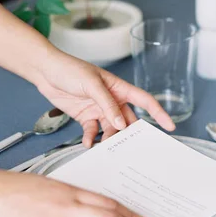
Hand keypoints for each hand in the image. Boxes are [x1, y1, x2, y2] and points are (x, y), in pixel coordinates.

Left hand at [35, 48, 174, 146]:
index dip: (158, 113)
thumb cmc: (70, 69)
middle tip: (132, 147)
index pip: (144, 100)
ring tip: (105, 147)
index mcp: (119, 88)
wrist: (46, 71)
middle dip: (130, 133)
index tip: (169, 126)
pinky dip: (92, 139)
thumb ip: (107, 104)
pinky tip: (88, 143)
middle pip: (128, 120)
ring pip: (111, 129)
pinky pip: (93, 132)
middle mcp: (112, 100)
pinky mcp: (86, 117)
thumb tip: (120, 124)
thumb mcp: (92, 84)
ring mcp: (99, 110)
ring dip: (109, 139)